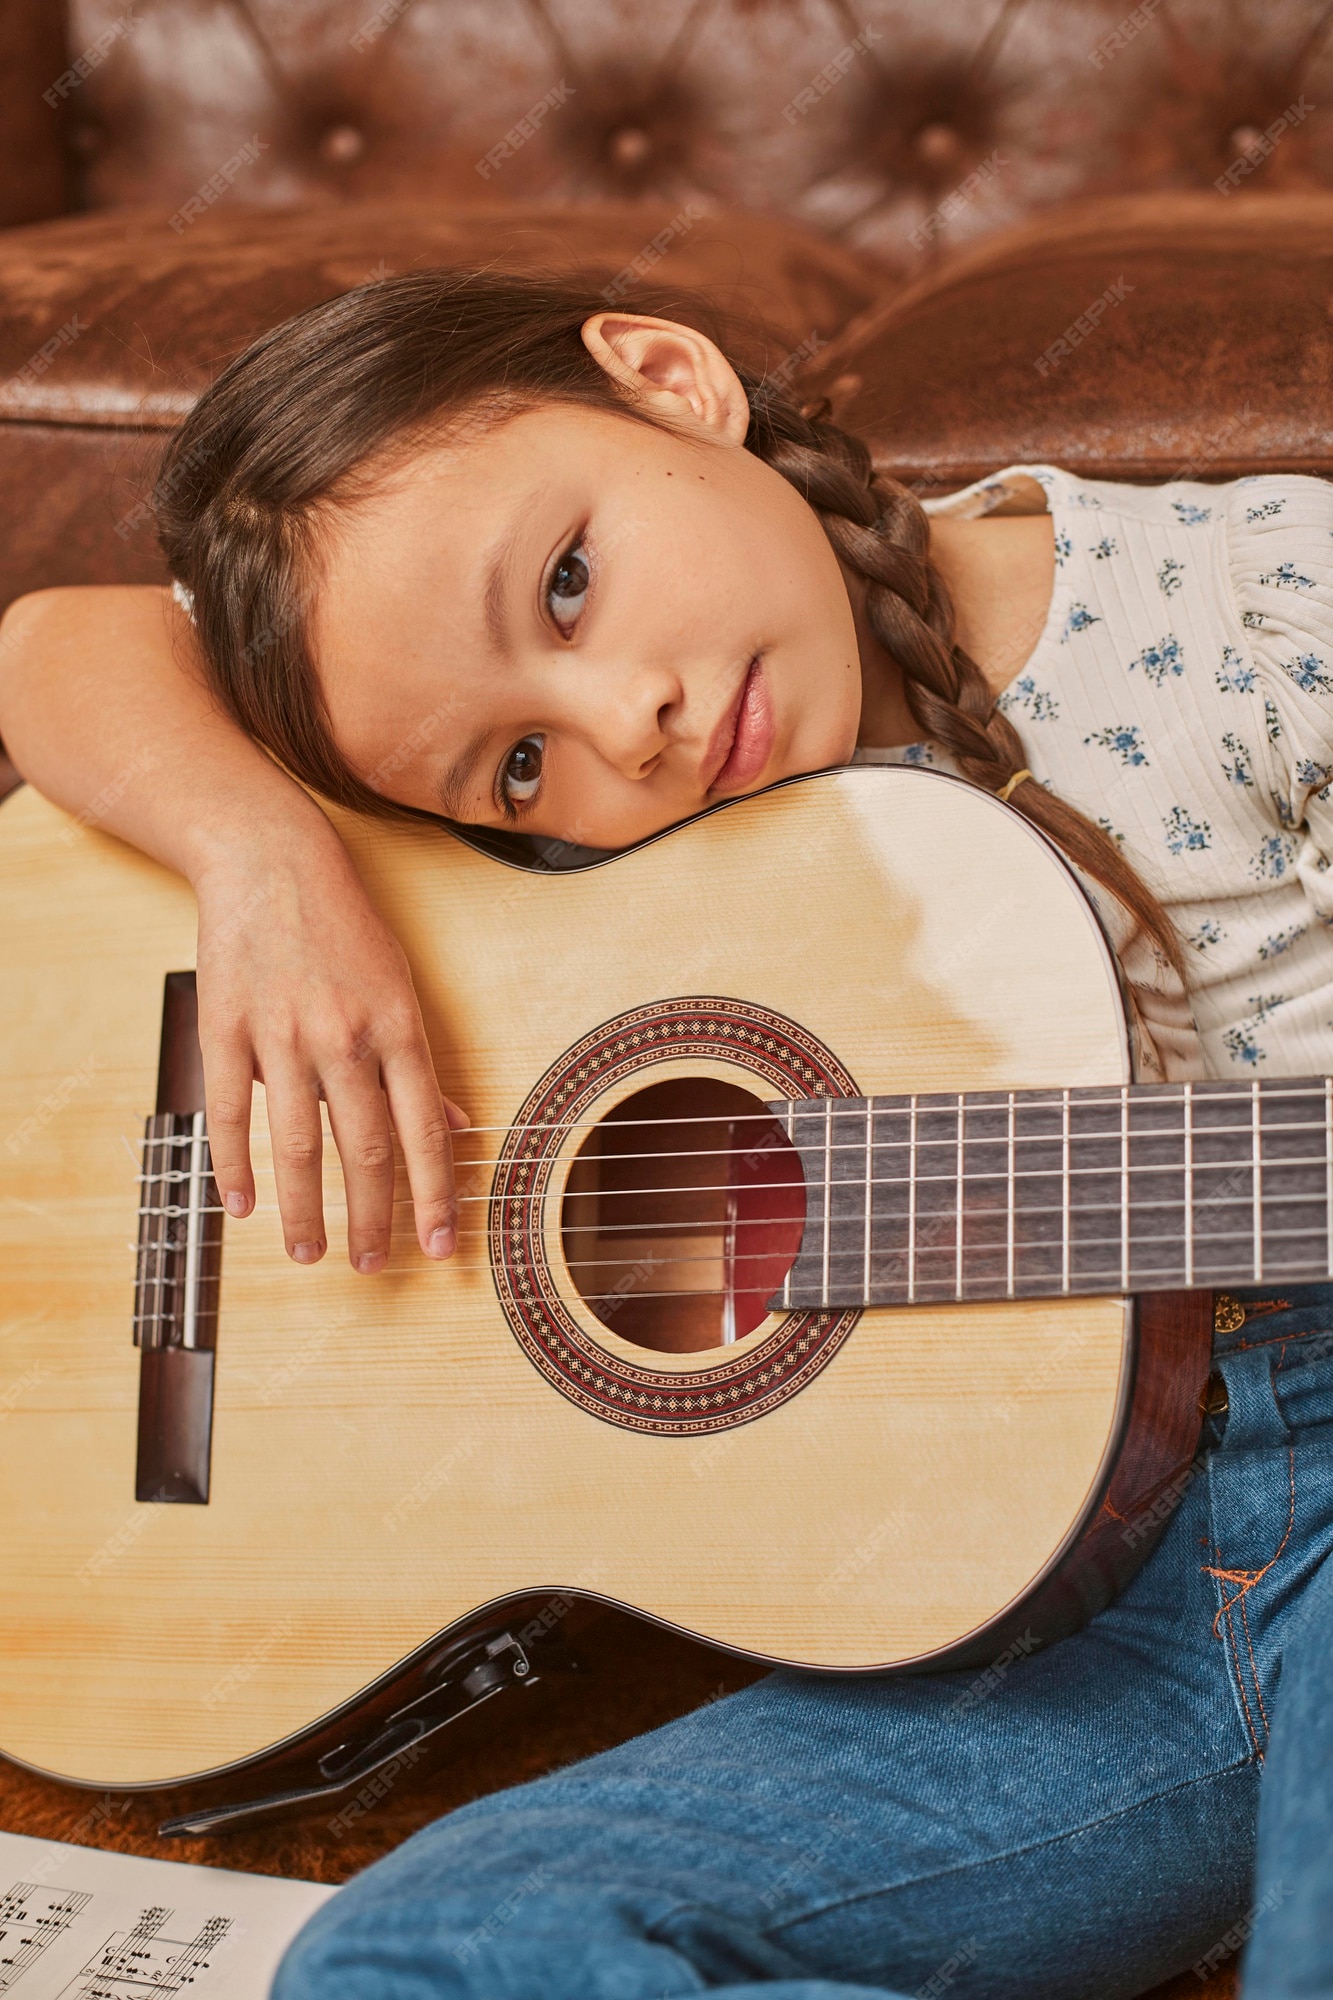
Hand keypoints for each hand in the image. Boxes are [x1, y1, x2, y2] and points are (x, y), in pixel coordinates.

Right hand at [193, 823, 466, 1271]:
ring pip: (296, 1145)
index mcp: (397, 1027)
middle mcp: (345, 1037)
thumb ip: (421, 1063)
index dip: (435, 1196)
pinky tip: (242, 1207)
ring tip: (310, 1252)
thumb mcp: (400, 985)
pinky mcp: (226, 1028)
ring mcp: (281, 1035)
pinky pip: (230, 1113)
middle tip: (371, 1266)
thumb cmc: (344, 925)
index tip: (441, 1246)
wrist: (270, 861)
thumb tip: (453, 1126)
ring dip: (303, 1210)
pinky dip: (236, 1167)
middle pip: (363, 1150)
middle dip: (373, 1219)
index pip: (424, 1131)